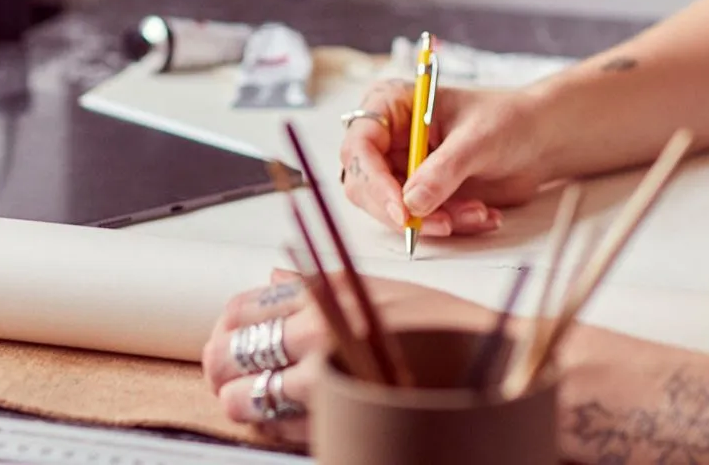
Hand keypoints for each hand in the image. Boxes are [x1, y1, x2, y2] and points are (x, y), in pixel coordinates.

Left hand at [202, 272, 490, 444]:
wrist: (488, 368)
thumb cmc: (438, 327)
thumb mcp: (377, 287)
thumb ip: (318, 285)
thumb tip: (273, 278)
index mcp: (328, 291)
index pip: (245, 306)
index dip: (226, 327)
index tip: (226, 337)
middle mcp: (322, 330)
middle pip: (237, 350)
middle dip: (220, 368)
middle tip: (222, 376)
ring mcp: (328, 378)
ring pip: (252, 397)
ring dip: (239, 402)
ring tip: (241, 402)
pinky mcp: (340, 419)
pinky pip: (282, 430)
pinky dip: (268, 427)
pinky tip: (272, 421)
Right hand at [340, 80, 546, 237]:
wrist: (540, 138)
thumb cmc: (508, 120)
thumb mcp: (478, 139)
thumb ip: (443, 170)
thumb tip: (411, 202)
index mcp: (393, 105)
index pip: (361, 146)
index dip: (373, 180)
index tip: (401, 210)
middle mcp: (390, 138)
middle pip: (365, 185)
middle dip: (403, 210)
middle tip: (443, 224)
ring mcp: (403, 168)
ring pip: (393, 210)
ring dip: (436, 220)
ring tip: (478, 212)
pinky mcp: (421, 193)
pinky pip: (421, 221)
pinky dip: (452, 224)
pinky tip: (484, 214)